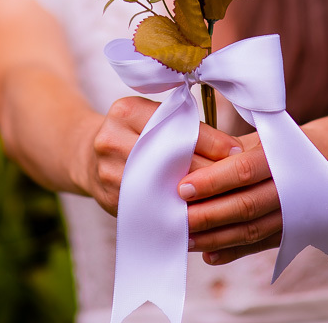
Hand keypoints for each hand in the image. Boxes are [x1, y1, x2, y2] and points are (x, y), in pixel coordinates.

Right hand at [88, 96, 243, 216]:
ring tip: (224, 200)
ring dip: (196, 197)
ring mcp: (108, 172)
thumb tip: (234, 150)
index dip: (213, 141)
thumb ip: (183, 126)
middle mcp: (112, 139)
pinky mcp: (110, 200)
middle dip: (209, 172)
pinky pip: (151, 209)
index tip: (239, 153)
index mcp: (127, 111)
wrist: (88, 156)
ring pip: (163, 187)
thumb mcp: (151, 117)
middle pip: (172, 159)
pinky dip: (176, 214)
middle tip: (238, 181)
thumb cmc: (135, 133)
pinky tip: (198, 216)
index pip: (178, 126)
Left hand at [178, 132, 282, 264]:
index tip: (183, 187)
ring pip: (250, 231)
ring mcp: (292, 215)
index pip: (243, 171)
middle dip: (208, 214)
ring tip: (185, 238)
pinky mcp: (289, 234)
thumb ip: (226, 150)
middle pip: (245, 206)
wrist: (326, 160)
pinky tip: (207, 255)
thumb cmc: (279, 145)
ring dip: (215, 238)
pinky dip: (231, 252)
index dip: (212, 181)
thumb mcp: (258, 137)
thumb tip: (185, 160)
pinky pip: (258, 246)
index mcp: (279, 156)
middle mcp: (289, 188)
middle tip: (177, 218)